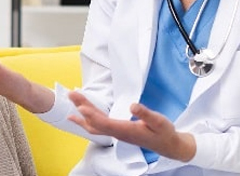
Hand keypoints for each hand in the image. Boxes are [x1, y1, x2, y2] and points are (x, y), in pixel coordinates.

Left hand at [67, 90, 195, 161]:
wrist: (167, 145)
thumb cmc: (163, 133)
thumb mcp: (159, 122)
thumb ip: (146, 114)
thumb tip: (133, 105)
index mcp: (126, 131)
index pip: (105, 124)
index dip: (92, 116)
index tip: (81, 107)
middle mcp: (117, 132)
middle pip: (95, 122)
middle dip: (82, 107)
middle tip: (71, 94)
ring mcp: (116, 132)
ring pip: (94, 124)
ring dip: (82, 111)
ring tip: (72, 99)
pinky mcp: (116, 130)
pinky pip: (97, 125)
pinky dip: (87, 118)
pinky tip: (80, 114)